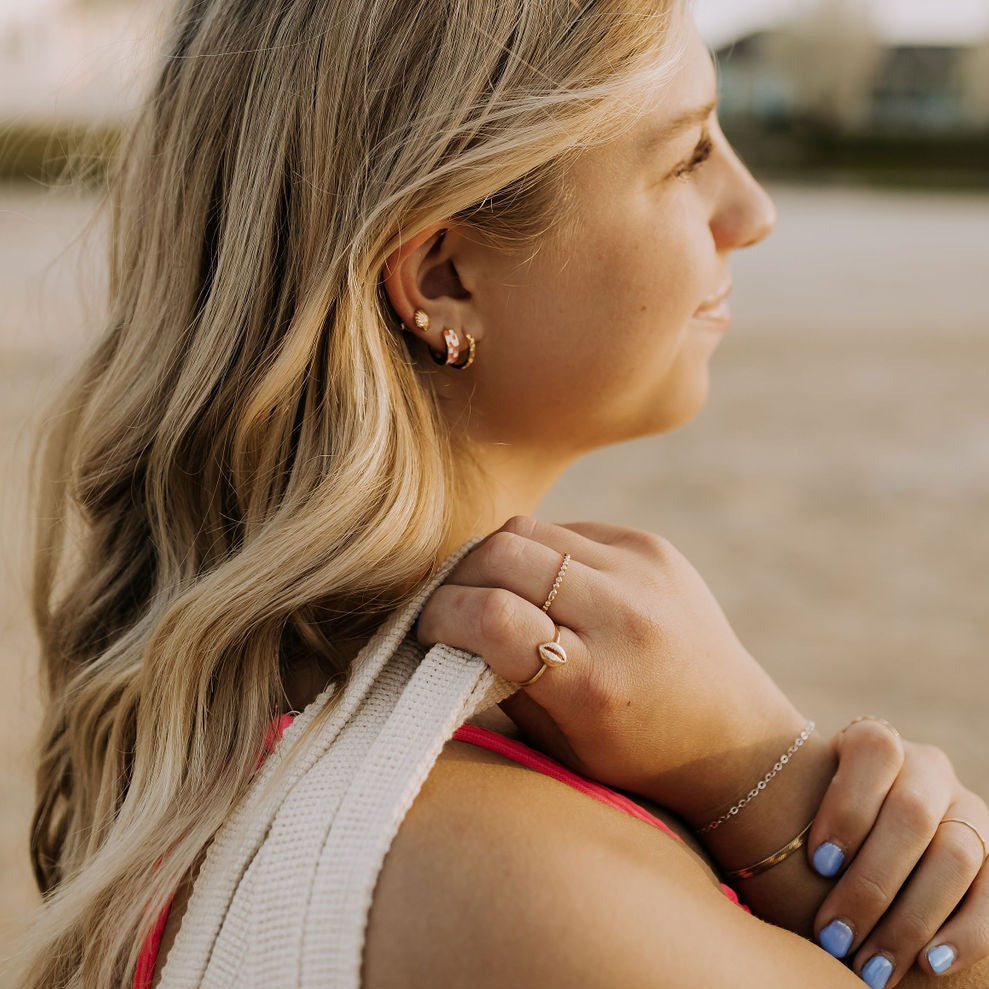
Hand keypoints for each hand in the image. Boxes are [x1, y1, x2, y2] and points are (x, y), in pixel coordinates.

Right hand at [416, 515, 804, 816]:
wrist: (736, 740)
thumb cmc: (634, 757)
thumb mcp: (557, 742)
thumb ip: (498, 679)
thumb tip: (443, 633)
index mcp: (595, 682)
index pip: (491, 617)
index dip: (441, 616)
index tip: (428, 632)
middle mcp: (623, 616)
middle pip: (501, 554)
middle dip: (457, 579)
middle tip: (450, 608)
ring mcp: (643, 570)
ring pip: (528, 530)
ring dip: (493, 559)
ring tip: (490, 592)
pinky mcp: (653, 547)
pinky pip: (567, 529)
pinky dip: (540, 553)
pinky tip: (544, 586)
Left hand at [809, 718, 988, 985]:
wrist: (860, 834)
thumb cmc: (810, 818)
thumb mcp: (800, 799)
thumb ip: (793, 810)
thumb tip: (762, 847)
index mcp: (877, 743)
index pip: (874, 752)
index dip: (849, 806)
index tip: (818, 864)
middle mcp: (929, 769)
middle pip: (912, 815)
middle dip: (871, 883)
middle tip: (832, 936)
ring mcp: (967, 810)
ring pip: (954, 856)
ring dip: (910, 919)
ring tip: (869, 967)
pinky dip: (964, 934)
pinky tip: (929, 964)